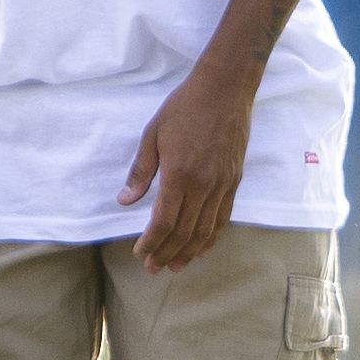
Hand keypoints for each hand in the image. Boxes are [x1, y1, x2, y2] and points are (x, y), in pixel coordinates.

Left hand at [123, 59, 260, 271]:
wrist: (225, 89)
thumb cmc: (184, 107)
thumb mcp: (153, 134)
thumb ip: (140, 172)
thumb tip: (125, 201)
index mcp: (179, 174)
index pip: (164, 222)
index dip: (151, 243)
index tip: (140, 255)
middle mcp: (204, 185)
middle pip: (185, 233)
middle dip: (167, 254)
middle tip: (153, 269)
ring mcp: (222, 185)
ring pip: (206, 231)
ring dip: (189, 253)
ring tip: (175, 266)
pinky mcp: (234, 181)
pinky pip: (223, 218)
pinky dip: (212, 237)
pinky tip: (202, 248)